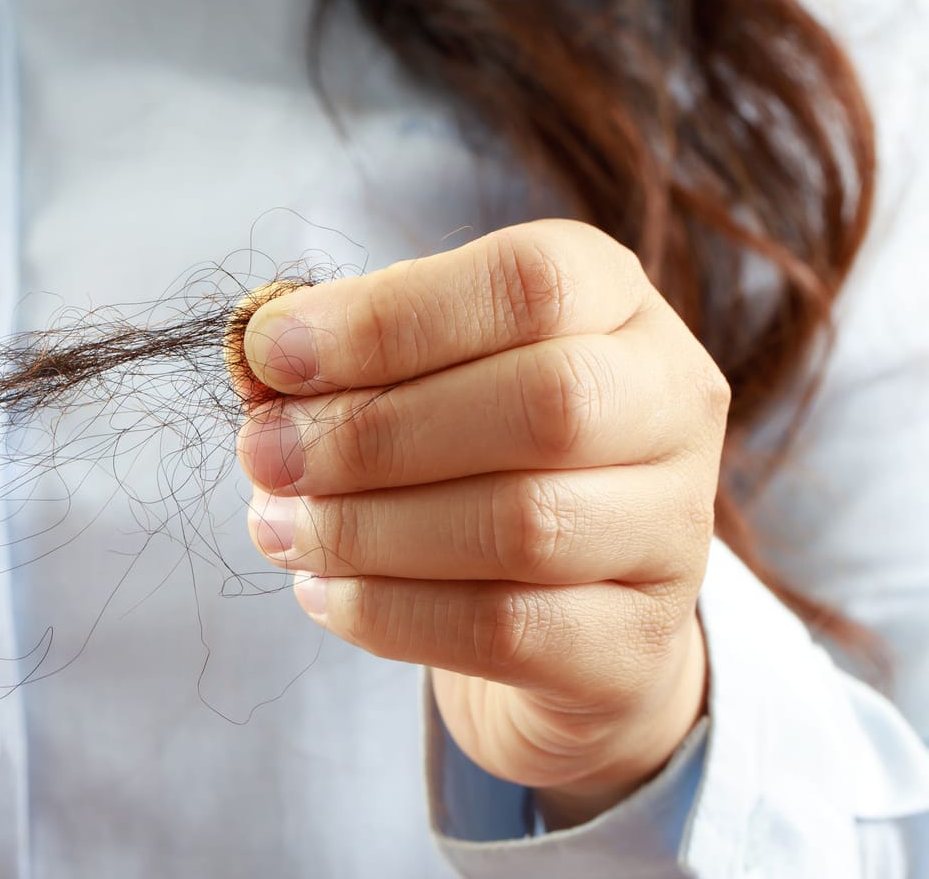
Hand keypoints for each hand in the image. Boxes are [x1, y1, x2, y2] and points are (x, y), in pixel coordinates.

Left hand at [237, 219, 720, 827]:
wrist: (561, 605)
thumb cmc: (464, 450)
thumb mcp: (413, 373)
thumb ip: (341, 359)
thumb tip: (256, 358)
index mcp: (613, 300)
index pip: (528, 283)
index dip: (386, 318)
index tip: (269, 355)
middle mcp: (668, 403)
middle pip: (544, 403)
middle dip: (372, 432)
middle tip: (263, 455)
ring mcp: (672, 531)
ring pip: (524, 526)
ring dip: (367, 529)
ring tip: (277, 527)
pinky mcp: (636, 645)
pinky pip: (507, 632)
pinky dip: (390, 613)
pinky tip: (323, 593)